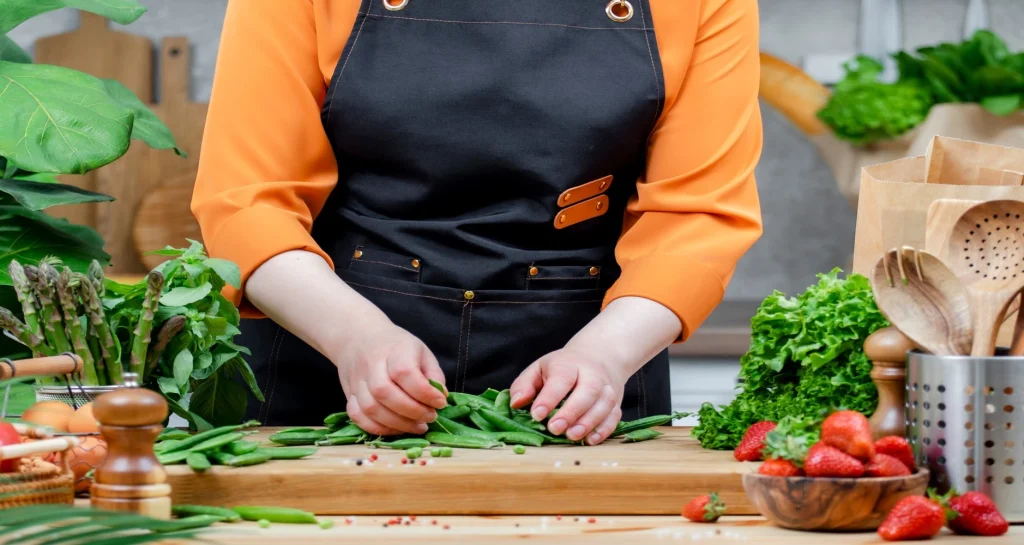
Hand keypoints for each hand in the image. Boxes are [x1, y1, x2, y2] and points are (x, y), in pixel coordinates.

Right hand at [334, 322, 447, 435]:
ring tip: (417, 427)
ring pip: (370, 408)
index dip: (425, 392)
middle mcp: (372, 364)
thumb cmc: (396, 346)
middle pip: (385, 392)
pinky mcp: (349, 394)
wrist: (359, 338)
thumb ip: (434, 375)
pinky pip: (357, 416)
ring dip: (397, 424)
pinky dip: (377, 428)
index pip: (405, 373)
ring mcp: (357, 380)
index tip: (440, 403)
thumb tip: (441, 399)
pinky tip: (396, 429)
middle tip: (430, 417)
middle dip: (412, 411)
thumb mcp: (421, 351)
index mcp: (394, 349)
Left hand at [509, 346, 626, 445]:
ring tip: (571, 436)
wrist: (599, 357)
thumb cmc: (562, 368)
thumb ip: (524, 385)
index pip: (561, 379)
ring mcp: (607, 388)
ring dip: (589, 422)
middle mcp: (592, 374)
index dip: (549, 397)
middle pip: (588, 390)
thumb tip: (516, 403)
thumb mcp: (539, 369)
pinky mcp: (616, 403)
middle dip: (572, 412)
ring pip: (604, 404)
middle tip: (555, 429)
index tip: (537, 414)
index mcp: (568, 364)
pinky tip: (590, 440)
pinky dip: (604, 429)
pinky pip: (614, 416)